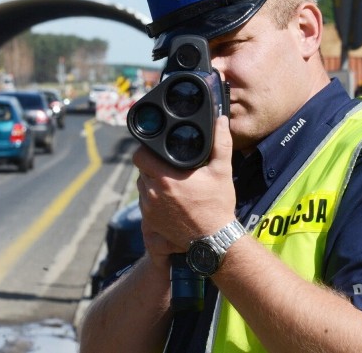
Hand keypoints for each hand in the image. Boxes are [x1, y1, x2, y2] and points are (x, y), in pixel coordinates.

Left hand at [134, 116, 235, 258]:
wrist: (213, 240)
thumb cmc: (217, 205)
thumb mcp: (222, 171)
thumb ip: (220, 143)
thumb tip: (220, 120)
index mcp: (166, 177)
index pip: (140, 155)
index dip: (145, 149)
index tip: (155, 148)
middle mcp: (153, 192)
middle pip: (141, 170)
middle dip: (152, 165)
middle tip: (168, 164)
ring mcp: (149, 208)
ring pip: (142, 186)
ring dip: (151, 181)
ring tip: (170, 180)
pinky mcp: (150, 221)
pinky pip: (145, 202)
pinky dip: (153, 198)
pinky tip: (169, 197)